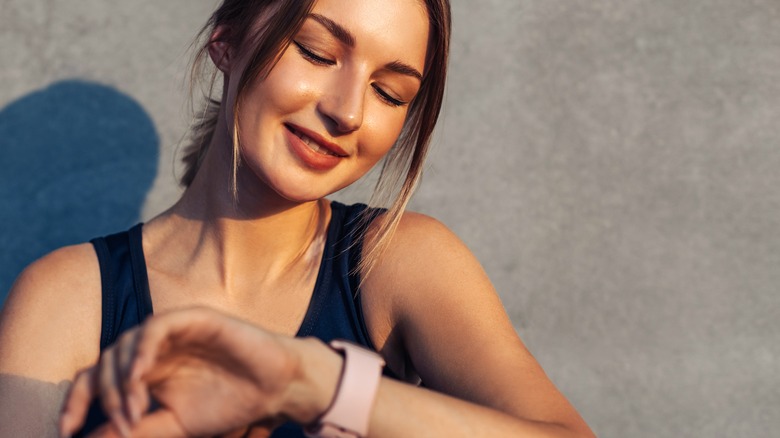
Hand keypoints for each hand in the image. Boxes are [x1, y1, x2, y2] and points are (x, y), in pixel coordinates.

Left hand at [59, 307, 339, 436]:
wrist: (274, 391)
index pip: (95, 379)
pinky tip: (139, 375)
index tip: (66, 431)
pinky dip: (141, 349)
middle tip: (124, 425)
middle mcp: (152, 349)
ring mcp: (171, 332)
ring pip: (124, 343)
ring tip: (133, 409)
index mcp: (144, 371)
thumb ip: (134, 431)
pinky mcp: (193, 319)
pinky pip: (155, 326)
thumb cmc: (228, 404)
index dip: (75, 402)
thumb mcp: (174, 425)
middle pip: (104, 363)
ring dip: (120, 379)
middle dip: (103, 398)